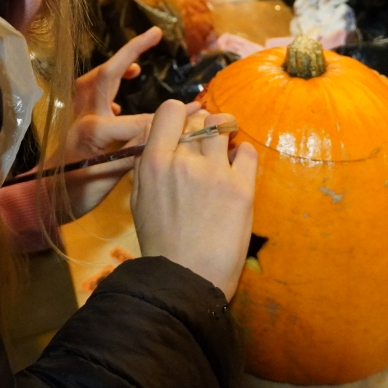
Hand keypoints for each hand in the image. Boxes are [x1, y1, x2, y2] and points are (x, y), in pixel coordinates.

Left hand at [60, 27, 196, 218]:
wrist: (41, 200)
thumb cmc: (77, 191)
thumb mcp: (111, 174)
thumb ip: (139, 149)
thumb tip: (171, 132)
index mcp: (96, 126)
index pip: (142, 117)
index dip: (171, 116)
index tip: (196, 112)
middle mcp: (84, 112)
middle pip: (109, 72)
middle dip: (132, 50)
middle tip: (154, 33)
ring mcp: (75, 113)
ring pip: (97, 78)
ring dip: (117, 65)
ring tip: (136, 65)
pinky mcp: (73, 120)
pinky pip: (92, 92)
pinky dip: (106, 85)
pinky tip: (119, 99)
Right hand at [130, 101, 257, 299]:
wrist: (186, 278)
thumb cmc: (160, 241)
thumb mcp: (140, 197)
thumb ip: (148, 162)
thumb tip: (160, 134)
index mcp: (153, 162)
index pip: (170, 110)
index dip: (180, 115)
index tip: (186, 127)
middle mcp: (183, 161)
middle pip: (199, 118)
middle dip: (204, 126)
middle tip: (208, 143)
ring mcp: (214, 172)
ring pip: (224, 125)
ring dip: (226, 133)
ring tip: (225, 149)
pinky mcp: (241, 187)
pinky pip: (247, 151)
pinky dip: (243, 154)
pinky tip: (238, 169)